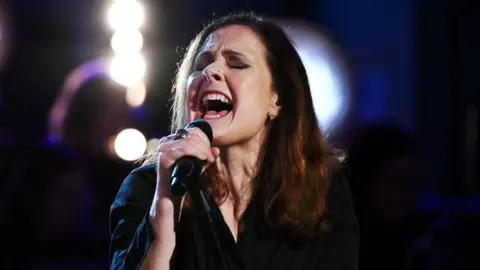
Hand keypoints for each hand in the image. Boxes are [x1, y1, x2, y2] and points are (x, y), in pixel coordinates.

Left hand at [148, 127, 219, 251]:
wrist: (158, 246)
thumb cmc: (160, 241)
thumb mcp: (163, 231)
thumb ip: (164, 217)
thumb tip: (165, 199)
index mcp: (161, 188)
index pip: (166, 156)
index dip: (184, 148)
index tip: (202, 154)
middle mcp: (165, 180)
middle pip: (173, 148)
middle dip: (192, 145)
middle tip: (209, 154)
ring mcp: (172, 180)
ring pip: (180, 152)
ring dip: (196, 148)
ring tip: (211, 153)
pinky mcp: (179, 184)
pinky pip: (188, 163)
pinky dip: (199, 157)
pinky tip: (211, 158)